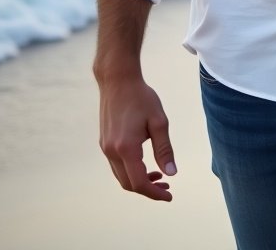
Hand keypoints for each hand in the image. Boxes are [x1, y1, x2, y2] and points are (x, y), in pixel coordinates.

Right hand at [98, 75, 176, 201]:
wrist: (118, 81)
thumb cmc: (142, 98)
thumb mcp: (159, 121)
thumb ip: (164, 149)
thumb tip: (171, 173)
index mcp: (126, 148)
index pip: (139, 183)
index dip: (154, 193)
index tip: (170, 195)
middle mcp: (112, 152)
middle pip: (128, 184)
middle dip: (148, 189)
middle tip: (167, 186)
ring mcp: (105, 148)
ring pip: (121, 176)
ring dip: (138, 181)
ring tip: (159, 177)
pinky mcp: (104, 143)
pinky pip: (116, 166)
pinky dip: (130, 171)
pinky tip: (145, 164)